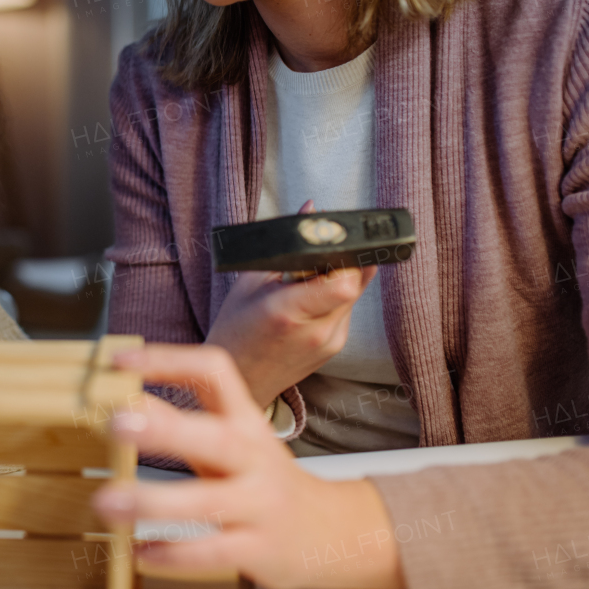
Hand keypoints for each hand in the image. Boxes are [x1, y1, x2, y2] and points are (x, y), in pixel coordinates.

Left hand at [92, 345, 404, 588]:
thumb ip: (177, 420)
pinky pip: (212, 552)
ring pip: (207, 502)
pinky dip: (172, 555)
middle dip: (165, 429)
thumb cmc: (259, 479)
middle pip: (215, 436)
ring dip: (152, 502)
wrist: (328, 532)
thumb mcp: (224, 442)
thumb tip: (123, 397)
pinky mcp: (260, 550)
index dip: (169, 360)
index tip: (120, 360)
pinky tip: (139, 553)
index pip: (214, 372)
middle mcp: (255, 457)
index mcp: (244, 420)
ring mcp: (260, 505)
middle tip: (115, 423)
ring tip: (105, 502)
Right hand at [205, 199, 377, 406]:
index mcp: (288, 312)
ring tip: (305, 280)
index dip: (343, 256)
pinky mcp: (336, 347)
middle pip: (353, 282)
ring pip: (353, 294)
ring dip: (337, 278)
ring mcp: (329, 342)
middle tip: (314, 255)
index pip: (344, 280)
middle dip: (339, 261)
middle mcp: (315, 331)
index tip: (329, 241)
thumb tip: (311, 208)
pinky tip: (308, 299)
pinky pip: (346, 310)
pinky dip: (334, 297)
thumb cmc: (235, 331)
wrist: (238, 380)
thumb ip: (284, 244)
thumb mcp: (250, 281)